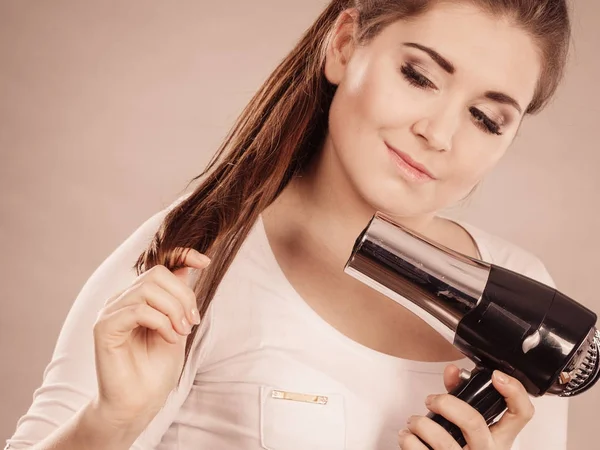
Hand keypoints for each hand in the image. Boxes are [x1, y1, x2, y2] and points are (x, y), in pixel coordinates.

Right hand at [91, 248, 210, 426]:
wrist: (140, 402)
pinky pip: (138, 310)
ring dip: (173, 310)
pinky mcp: (104, 328)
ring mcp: (110, 312)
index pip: (160, 266)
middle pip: (157, 274)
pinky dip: (161, 322)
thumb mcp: (177, 326)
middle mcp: (122, 300)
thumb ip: (178, 299)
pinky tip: (169, 338)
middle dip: (182, 296)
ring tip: (181, 333)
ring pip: (148, 290)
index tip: (206, 262)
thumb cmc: (156, 369)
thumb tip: (189, 266)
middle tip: (192, 323)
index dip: (183, 255)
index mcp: (138, 297)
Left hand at [398, 364, 534, 448]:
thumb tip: (452, 372)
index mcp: (499, 439)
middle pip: (473, 422)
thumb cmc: (460, 448)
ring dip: (421, 424)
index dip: (514, 392)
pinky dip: (409, 441)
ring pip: (443, 441)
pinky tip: (408, 436)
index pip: (521, 414)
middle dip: (446, 403)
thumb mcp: (467, 426)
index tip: (496, 376)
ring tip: (414, 422)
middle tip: (432, 400)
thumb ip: (460, 396)